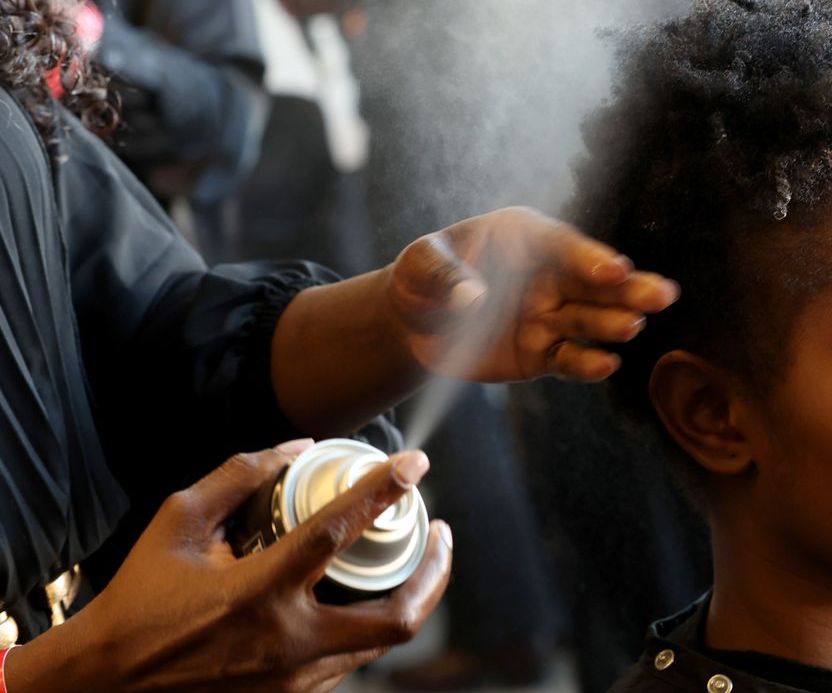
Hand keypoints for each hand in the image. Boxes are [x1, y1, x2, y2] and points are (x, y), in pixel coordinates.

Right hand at [5, 439, 451, 692]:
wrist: (107, 685)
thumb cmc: (139, 600)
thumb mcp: (177, 523)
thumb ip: (238, 477)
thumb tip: (297, 446)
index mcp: (257, 592)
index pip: (337, 532)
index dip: (382, 492)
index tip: (414, 465)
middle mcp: (288, 642)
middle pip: (397, 617)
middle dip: (434, 572)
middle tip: (440, 532)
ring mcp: (295, 680)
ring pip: (381, 644)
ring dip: (408, 597)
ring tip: (414, 560)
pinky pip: (351, 660)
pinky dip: (368, 626)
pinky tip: (367, 596)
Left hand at [385, 206, 679, 381]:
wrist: (413, 322)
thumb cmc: (422, 278)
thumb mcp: (421, 265)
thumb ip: (445, 275)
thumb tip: (471, 297)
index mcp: (527, 237)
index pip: (566, 246)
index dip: (590, 257)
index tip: (614, 269)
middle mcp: (550, 275)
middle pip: (595, 282)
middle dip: (628, 288)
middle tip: (662, 295)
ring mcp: (551, 316)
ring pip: (590, 320)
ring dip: (613, 324)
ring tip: (632, 328)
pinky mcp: (543, 354)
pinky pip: (569, 359)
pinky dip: (587, 363)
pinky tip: (606, 364)